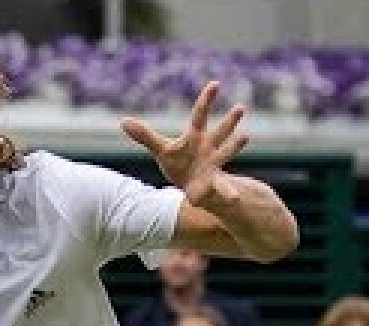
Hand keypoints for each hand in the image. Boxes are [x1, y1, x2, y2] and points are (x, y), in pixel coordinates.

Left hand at [121, 80, 248, 208]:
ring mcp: (215, 164)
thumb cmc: (178, 162)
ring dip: (235, 146)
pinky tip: (235, 199)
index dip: (206, 99)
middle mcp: (209, 146)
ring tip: (245, 136)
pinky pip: (222, 188)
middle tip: (240, 107)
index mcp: (196, 136)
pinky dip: (228, 192)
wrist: (192, 185)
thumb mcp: (160, 149)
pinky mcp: (215, 183)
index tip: (215, 83)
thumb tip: (123, 121)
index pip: (200, 114)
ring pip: (226, 152)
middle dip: (229, 120)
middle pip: (220, 130)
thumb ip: (144, 136)